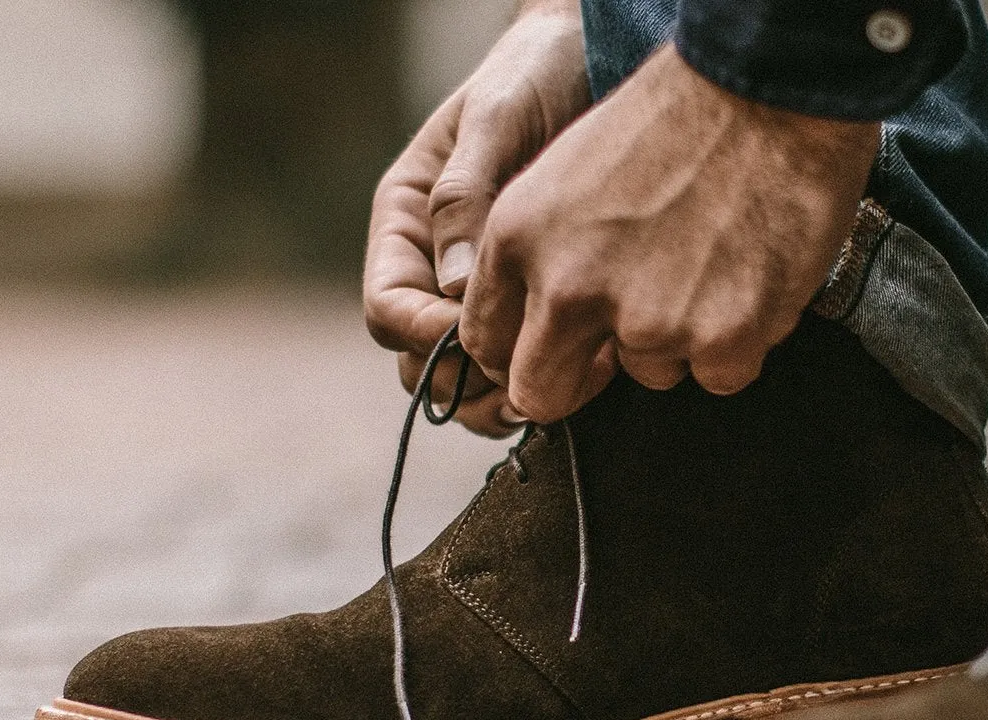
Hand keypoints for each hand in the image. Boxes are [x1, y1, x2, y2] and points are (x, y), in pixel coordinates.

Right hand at [362, 5, 591, 436]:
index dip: (426, 336)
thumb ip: (465, 195)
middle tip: (525, 386)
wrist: (599, 52)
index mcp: (407, 224)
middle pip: (420, 360)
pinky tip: (597, 370)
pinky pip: (526, 361)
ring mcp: (486, 289)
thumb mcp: (496, 120)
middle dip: (464, 382)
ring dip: (502, 399)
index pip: (388, 309)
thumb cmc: (536, 74)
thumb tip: (453, 288)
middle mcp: (438, 265)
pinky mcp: (540, 301)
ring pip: (468, 378)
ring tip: (557, 389)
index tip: (481, 336)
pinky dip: (548, 379)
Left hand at [460, 46, 880, 422]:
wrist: (772, 93)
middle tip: (622, 345)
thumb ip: (543, 251)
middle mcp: (568, 288)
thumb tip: (540, 321)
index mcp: (518, 236)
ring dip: (678, 338)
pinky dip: (739, 340)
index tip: (555, 351)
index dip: (522, 353)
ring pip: (650, 374)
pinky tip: (749, 276)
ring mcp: (645, 322)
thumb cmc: (680, 116)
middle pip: (542, 393)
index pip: (486, 342)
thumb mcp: (567, 172)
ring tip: (710, 261)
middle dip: (577, 383)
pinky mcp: (720, 340)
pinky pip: (719, 375)